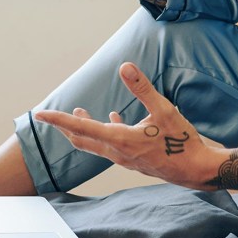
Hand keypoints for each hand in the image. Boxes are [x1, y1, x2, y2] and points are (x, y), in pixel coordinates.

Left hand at [34, 62, 232, 190]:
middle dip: (65, 127)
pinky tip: (115, 120)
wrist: (197, 170)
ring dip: (84, 130)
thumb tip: (124, 67)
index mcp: (120, 140)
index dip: (58, 120)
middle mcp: (118, 153)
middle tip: (49, 116)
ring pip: (95, 144)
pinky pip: (111, 147)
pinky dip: (106, 133)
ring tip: (78, 114)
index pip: (81, 128)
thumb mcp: (165, 110)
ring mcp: (126, 159)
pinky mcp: (135, 160)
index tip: (40, 115)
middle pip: (82, 140)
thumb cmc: (182, 142)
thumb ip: (142, 88)